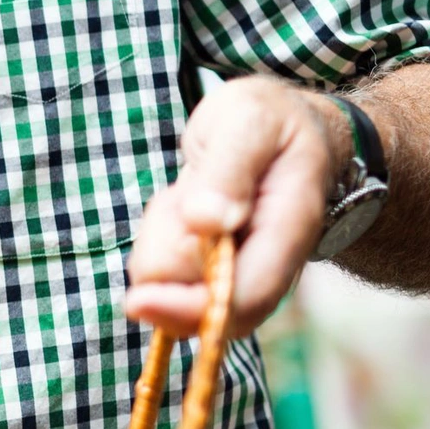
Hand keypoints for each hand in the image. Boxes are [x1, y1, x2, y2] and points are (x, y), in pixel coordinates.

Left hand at [124, 76, 346, 337]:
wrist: (280, 126)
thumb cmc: (268, 120)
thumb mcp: (250, 119)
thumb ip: (230, 168)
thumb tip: (207, 222)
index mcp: (290, 228)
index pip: (248, 296)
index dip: (192, 309)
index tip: (140, 300)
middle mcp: (269, 263)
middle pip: (197, 302)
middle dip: (164, 255)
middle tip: (181, 196)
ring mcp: (240, 270)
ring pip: (170, 283)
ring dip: (162, 235)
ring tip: (190, 190)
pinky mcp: (213, 269)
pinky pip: (163, 268)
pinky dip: (159, 235)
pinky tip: (183, 204)